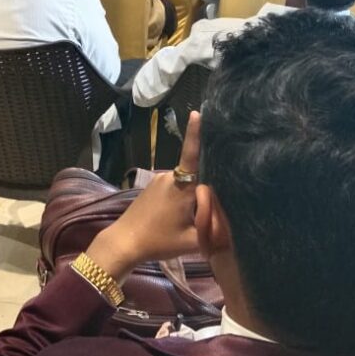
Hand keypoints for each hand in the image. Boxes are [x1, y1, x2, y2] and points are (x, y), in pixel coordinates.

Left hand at [86, 113, 201, 284]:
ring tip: (192, 220)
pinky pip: (175, 186)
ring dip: (193, 196)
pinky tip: (181, 216)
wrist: (124, 243)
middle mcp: (170, 177)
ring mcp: (159, 180)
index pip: (192, 154)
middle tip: (210, 210)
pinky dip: (182, 197)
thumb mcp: (193, 240)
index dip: (196, 133)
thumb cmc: (159, 240)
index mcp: (182, 186)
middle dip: (206, 187)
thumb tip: (230, 218)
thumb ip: (215, 228)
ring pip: (186, 182)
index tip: (197, 113)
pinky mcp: (152, 187)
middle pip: (197, 174)